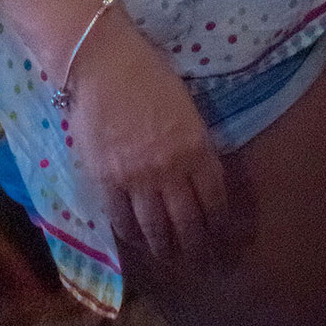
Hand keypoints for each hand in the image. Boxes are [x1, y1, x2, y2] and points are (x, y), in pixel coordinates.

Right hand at [69, 4, 231, 264]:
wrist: (100, 60)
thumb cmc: (147, 73)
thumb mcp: (185, 107)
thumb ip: (194, 143)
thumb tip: (201, 172)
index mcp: (196, 147)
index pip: (215, 200)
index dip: (220, 226)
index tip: (224, 241)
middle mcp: (170, 169)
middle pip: (189, 223)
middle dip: (199, 250)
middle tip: (204, 265)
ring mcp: (136, 177)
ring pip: (156, 228)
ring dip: (165, 249)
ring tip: (170, 259)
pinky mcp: (105, 178)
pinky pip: (121, 218)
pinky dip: (130, 234)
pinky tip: (135, 240)